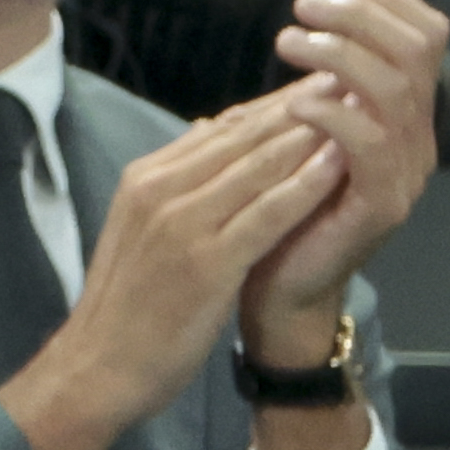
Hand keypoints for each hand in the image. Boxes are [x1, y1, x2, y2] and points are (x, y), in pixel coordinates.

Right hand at [0, 96, 344, 449]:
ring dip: (310, 133)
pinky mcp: (207, 263)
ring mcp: (183, 225)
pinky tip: (338, 164)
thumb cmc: (125, 310)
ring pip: (257, 166)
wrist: (96, 370)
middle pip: (241, 136)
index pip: (218, 128)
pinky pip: (266, 213)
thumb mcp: (140, 231)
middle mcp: (161, 191)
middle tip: (346, 79)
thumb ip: (175, 182)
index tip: (312, 87)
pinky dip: (304, 185)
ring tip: (353, 108)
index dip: (270, 106)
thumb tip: (206, 130)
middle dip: (297, 106)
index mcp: (145, 179)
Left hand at [238, 0, 449, 361]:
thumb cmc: (283, 209)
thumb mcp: (306, 131)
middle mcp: (417, 140)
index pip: (426, 34)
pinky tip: (292, 100)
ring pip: (395, 87)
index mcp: (405, 117)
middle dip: (359, 14)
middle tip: (302, 8)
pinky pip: (369, 142)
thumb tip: (320, 15)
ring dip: (338, 52)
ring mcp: (405, 174)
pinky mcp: (381, 206)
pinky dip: (329, 110)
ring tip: (288, 43)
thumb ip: (326, 82)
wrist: (277, 293)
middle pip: (418, 48)